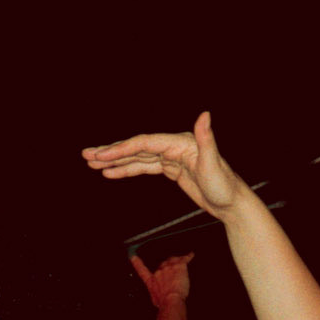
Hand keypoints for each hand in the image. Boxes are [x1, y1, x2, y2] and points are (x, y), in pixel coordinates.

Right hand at [83, 114, 245, 221]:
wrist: (232, 204)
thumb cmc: (225, 185)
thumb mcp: (214, 164)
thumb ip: (207, 138)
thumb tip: (205, 115)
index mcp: (182, 142)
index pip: (146, 142)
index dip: (122, 148)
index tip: (102, 155)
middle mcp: (175, 146)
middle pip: (137, 146)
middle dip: (111, 151)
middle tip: (87, 155)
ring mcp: (172, 157)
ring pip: (138, 157)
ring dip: (114, 160)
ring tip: (92, 163)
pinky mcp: (172, 169)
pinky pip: (144, 167)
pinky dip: (127, 169)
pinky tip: (111, 173)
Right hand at [130, 252, 193, 307]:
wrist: (171, 300)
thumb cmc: (164, 302)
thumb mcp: (155, 299)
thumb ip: (157, 292)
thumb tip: (161, 294)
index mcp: (151, 280)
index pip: (142, 270)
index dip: (136, 263)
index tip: (133, 257)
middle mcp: (158, 271)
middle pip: (162, 263)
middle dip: (167, 266)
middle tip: (173, 271)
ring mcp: (168, 267)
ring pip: (173, 260)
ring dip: (177, 261)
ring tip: (182, 261)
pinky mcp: (179, 266)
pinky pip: (184, 259)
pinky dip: (188, 256)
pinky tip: (191, 255)